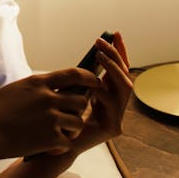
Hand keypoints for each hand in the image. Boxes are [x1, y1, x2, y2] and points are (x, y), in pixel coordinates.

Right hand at [0, 66, 102, 159]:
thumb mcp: (16, 89)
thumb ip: (36, 87)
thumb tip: (50, 85)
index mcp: (39, 83)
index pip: (74, 74)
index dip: (89, 77)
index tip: (95, 82)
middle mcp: (48, 98)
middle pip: (81, 100)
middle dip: (80, 109)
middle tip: (72, 115)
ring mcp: (51, 119)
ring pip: (78, 122)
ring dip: (72, 128)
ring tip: (62, 133)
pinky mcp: (50, 139)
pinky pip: (68, 142)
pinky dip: (61, 146)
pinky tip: (50, 147)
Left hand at [55, 32, 132, 164]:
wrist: (52, 144)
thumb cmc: (59, 116)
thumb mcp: (72, 89)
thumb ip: (84, 76)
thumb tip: (93, 50)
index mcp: (108, 95)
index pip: (120, 69)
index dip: (120, 51)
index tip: (115, 33)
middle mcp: (117, 105)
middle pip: (126, 75)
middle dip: (116, 55)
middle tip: (102, 42)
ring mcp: (117, 117)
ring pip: (125, 88)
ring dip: (113, 69)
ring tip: (99, 56)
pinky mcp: (113, 128)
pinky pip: (113, 104)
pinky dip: (103, 90)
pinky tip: (92, 83)